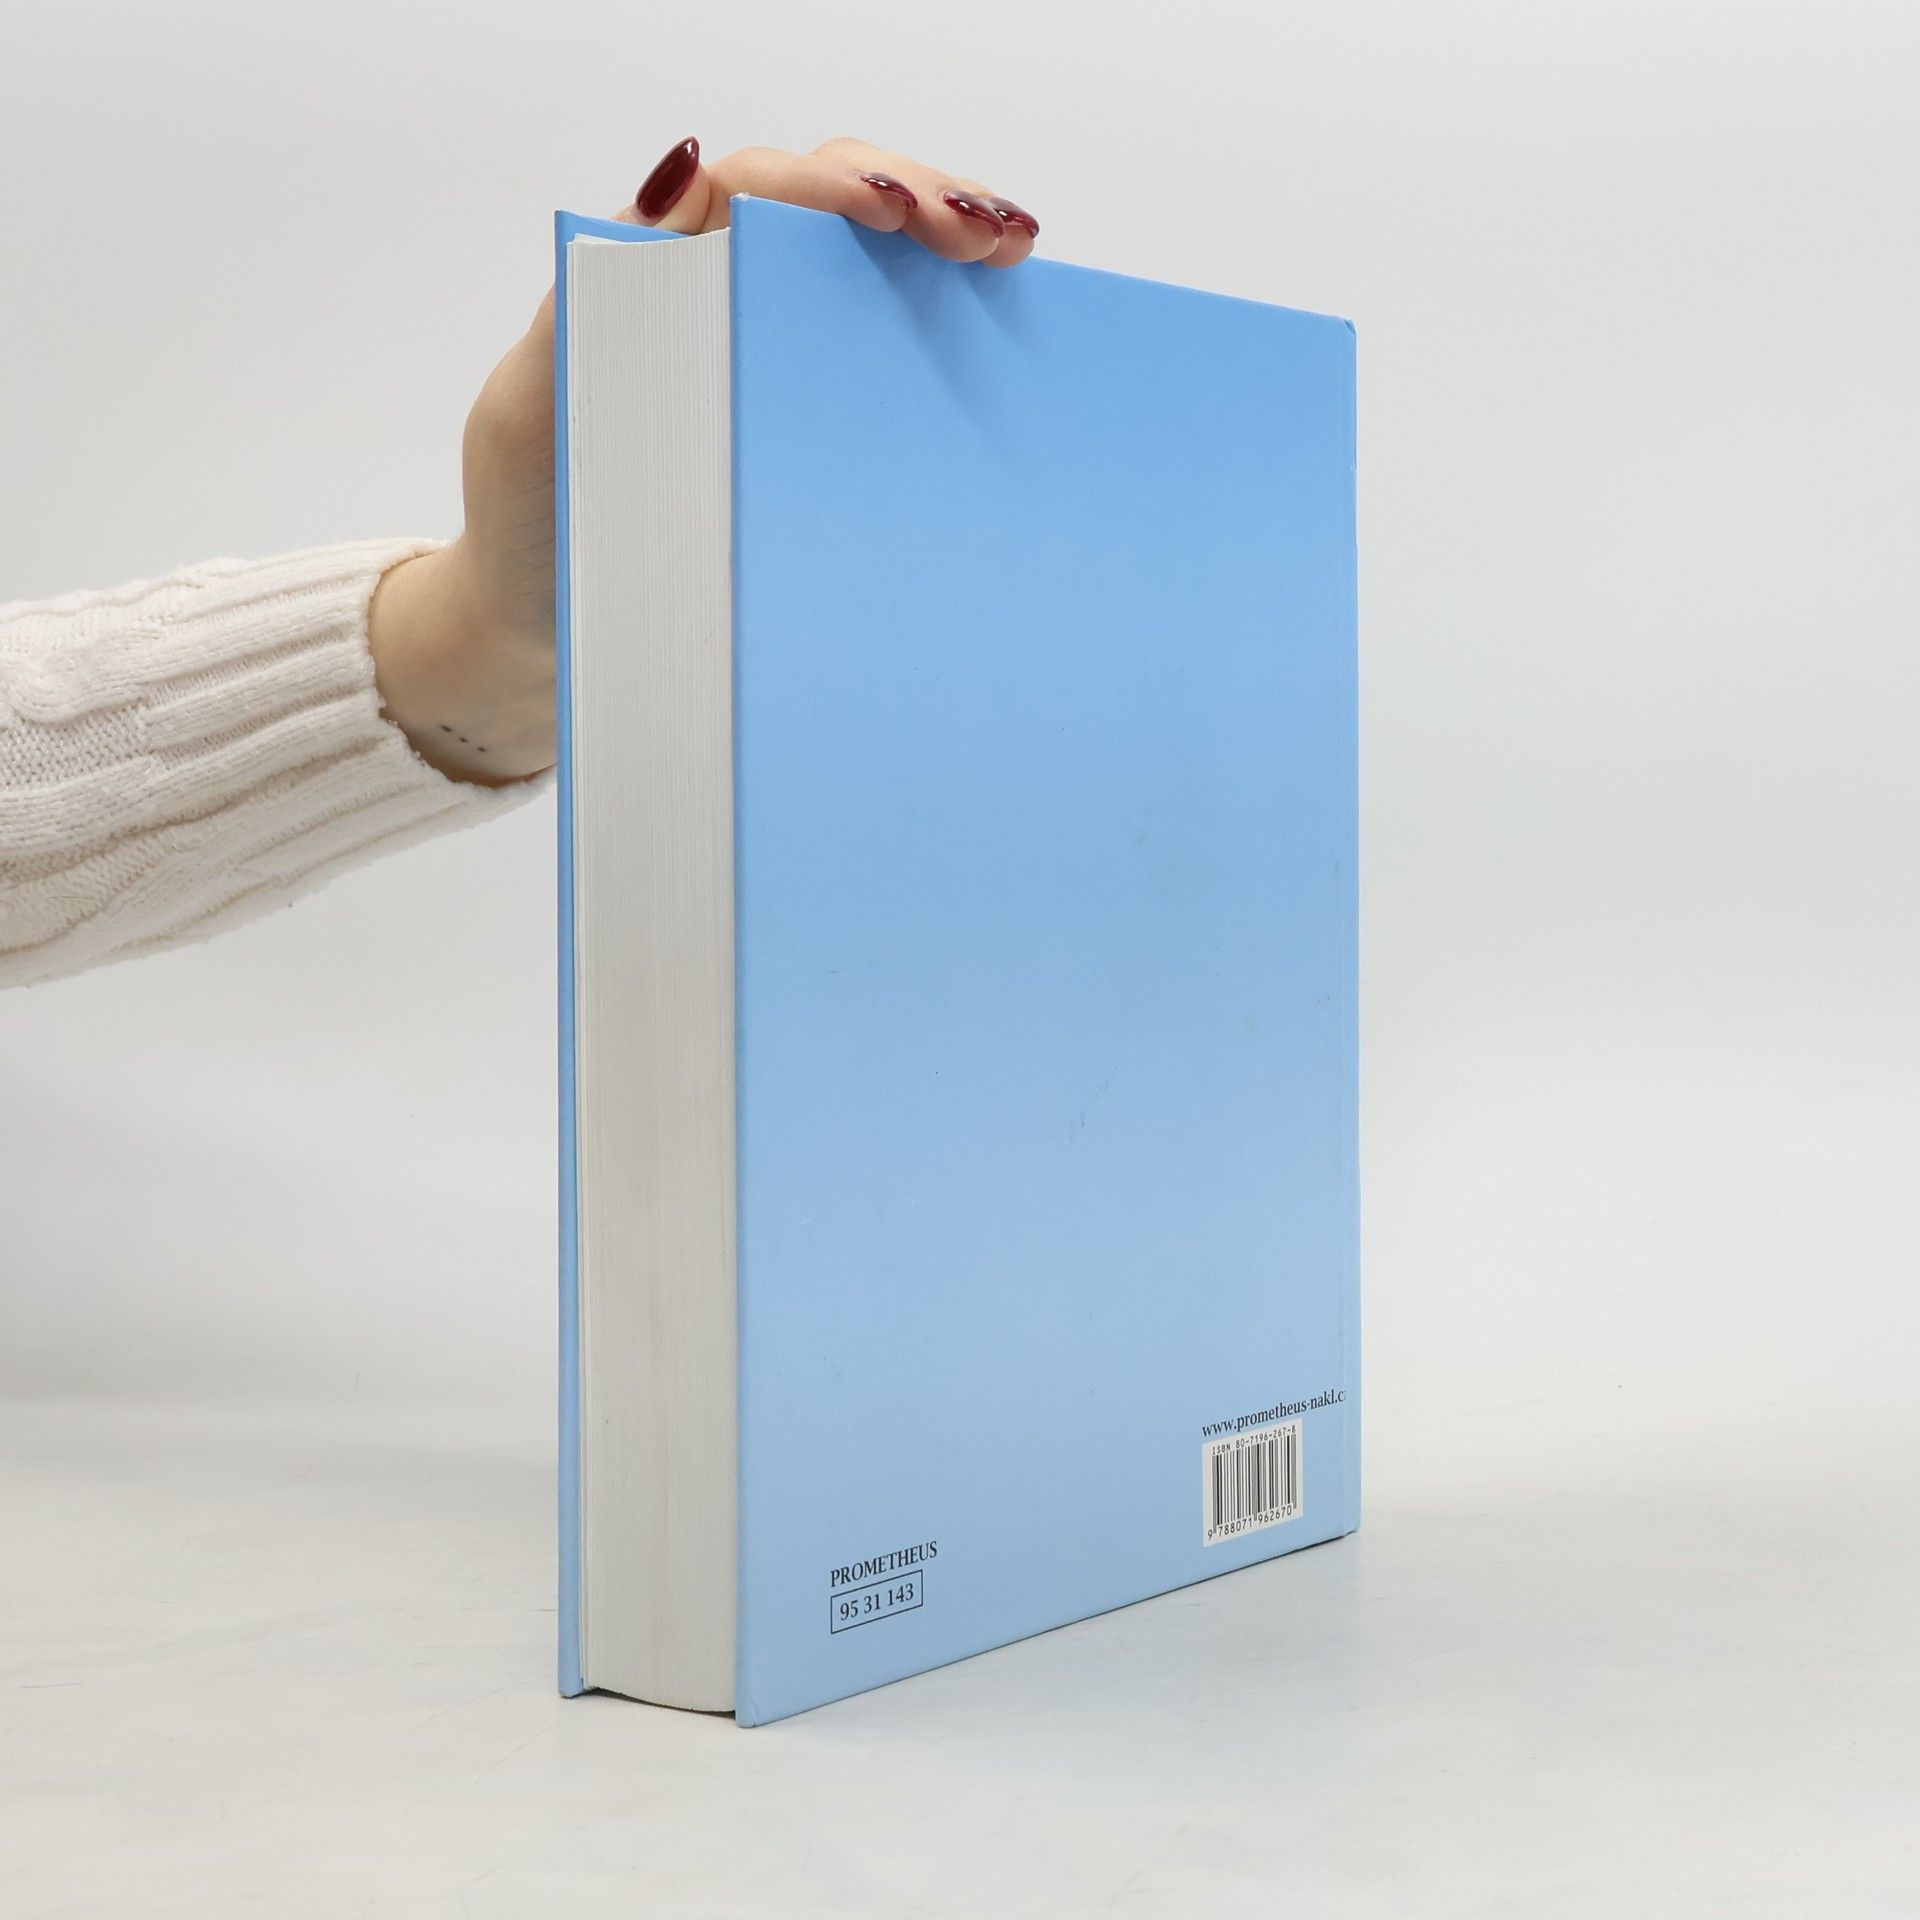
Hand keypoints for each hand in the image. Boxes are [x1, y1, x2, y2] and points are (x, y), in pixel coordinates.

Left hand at [369, 137, 1039, 785]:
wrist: (544, 642)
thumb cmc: (530, 532)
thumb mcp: (530, 417)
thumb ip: (581, 314)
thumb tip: (675, 192)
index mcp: (655, 281)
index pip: (758, 192)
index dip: (832, 185)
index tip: (894, 211)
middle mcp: (722, 303)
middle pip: (832, 210)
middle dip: (917, 199)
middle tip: (984, 234)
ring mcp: (771, 364)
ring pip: (870, 271)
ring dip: (946, 241)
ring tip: (1009, 250)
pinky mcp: (807, 430)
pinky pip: (882, 360)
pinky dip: (944, 328)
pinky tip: (999, 315)